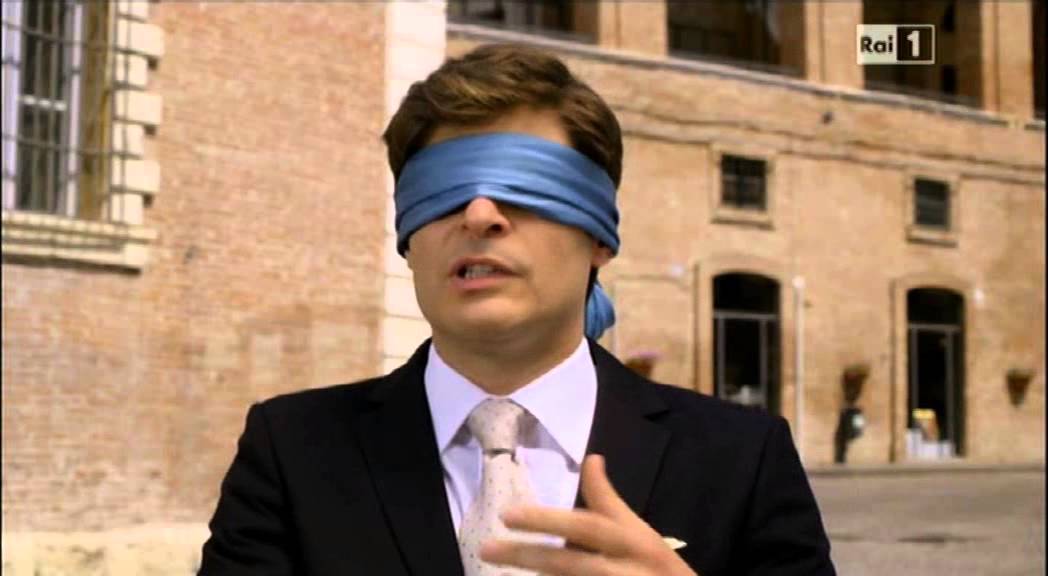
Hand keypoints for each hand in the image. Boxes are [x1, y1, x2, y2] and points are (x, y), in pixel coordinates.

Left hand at [479, 454, 697, 575]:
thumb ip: (608, 499)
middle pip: (569, 563)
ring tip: (498, 565)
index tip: (507, 515)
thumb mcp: (639, 530)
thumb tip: (592, 457)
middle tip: (487, 548)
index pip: (586, 526)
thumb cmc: (657, 565)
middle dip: (527, 554)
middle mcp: (623, 569)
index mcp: (631, 541)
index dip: (547, 520)